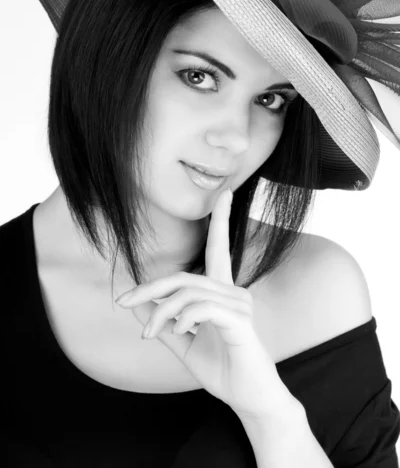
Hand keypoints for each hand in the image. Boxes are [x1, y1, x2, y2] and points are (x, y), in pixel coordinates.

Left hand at [115, 187, 296, 421]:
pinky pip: (203, 308)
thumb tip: (138, 304)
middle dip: (151, 287)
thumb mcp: (183, 344)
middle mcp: (233, 292)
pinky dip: (182, 318)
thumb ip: (163, 322)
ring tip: (149, 333)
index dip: (222, 221)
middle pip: (184, 276)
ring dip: (161, 312)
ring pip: (188, 292)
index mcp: (222, 292)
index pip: (220, 249)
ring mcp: (239, 305)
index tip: (225, 193)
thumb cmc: (222, 369)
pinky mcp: (241, 322)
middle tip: (123, 300)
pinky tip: (179, 332)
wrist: (250, 400)